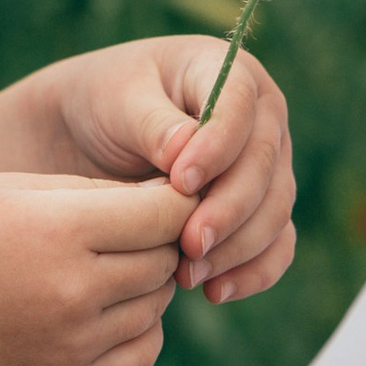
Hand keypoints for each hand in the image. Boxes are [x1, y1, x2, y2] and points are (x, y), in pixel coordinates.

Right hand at [0, 166, 189, 365]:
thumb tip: (174, 203)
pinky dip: (139, 329)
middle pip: (164, 262)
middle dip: (158, 242)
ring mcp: (69, 348)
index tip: (160, 198)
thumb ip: (99, 193)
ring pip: (155, 308)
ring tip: (105, 266)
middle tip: (131, 230)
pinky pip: (140, 355)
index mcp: (59, 230)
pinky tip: (106, 308)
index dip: (172, 202)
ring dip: (145, 284)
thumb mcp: (18, 189)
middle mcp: (71, 293)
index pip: (166, 215)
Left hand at [43, 40, 296, 305]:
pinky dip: (254, 272)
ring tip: (189, 275)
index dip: (219, 147)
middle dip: (230, 210)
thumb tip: (186, 149)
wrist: (89, 140)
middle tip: (188, 245)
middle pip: (266, 167)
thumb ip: (152, 123)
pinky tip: (216, 292)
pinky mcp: (260, 210)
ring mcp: (266, 167)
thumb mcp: (117, 100)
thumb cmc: (104, 105)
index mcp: (232, 73)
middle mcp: (261, 119)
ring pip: (275, 211)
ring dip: (239, 248)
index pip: (241, 107)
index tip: (180, 183)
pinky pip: (276, 244)